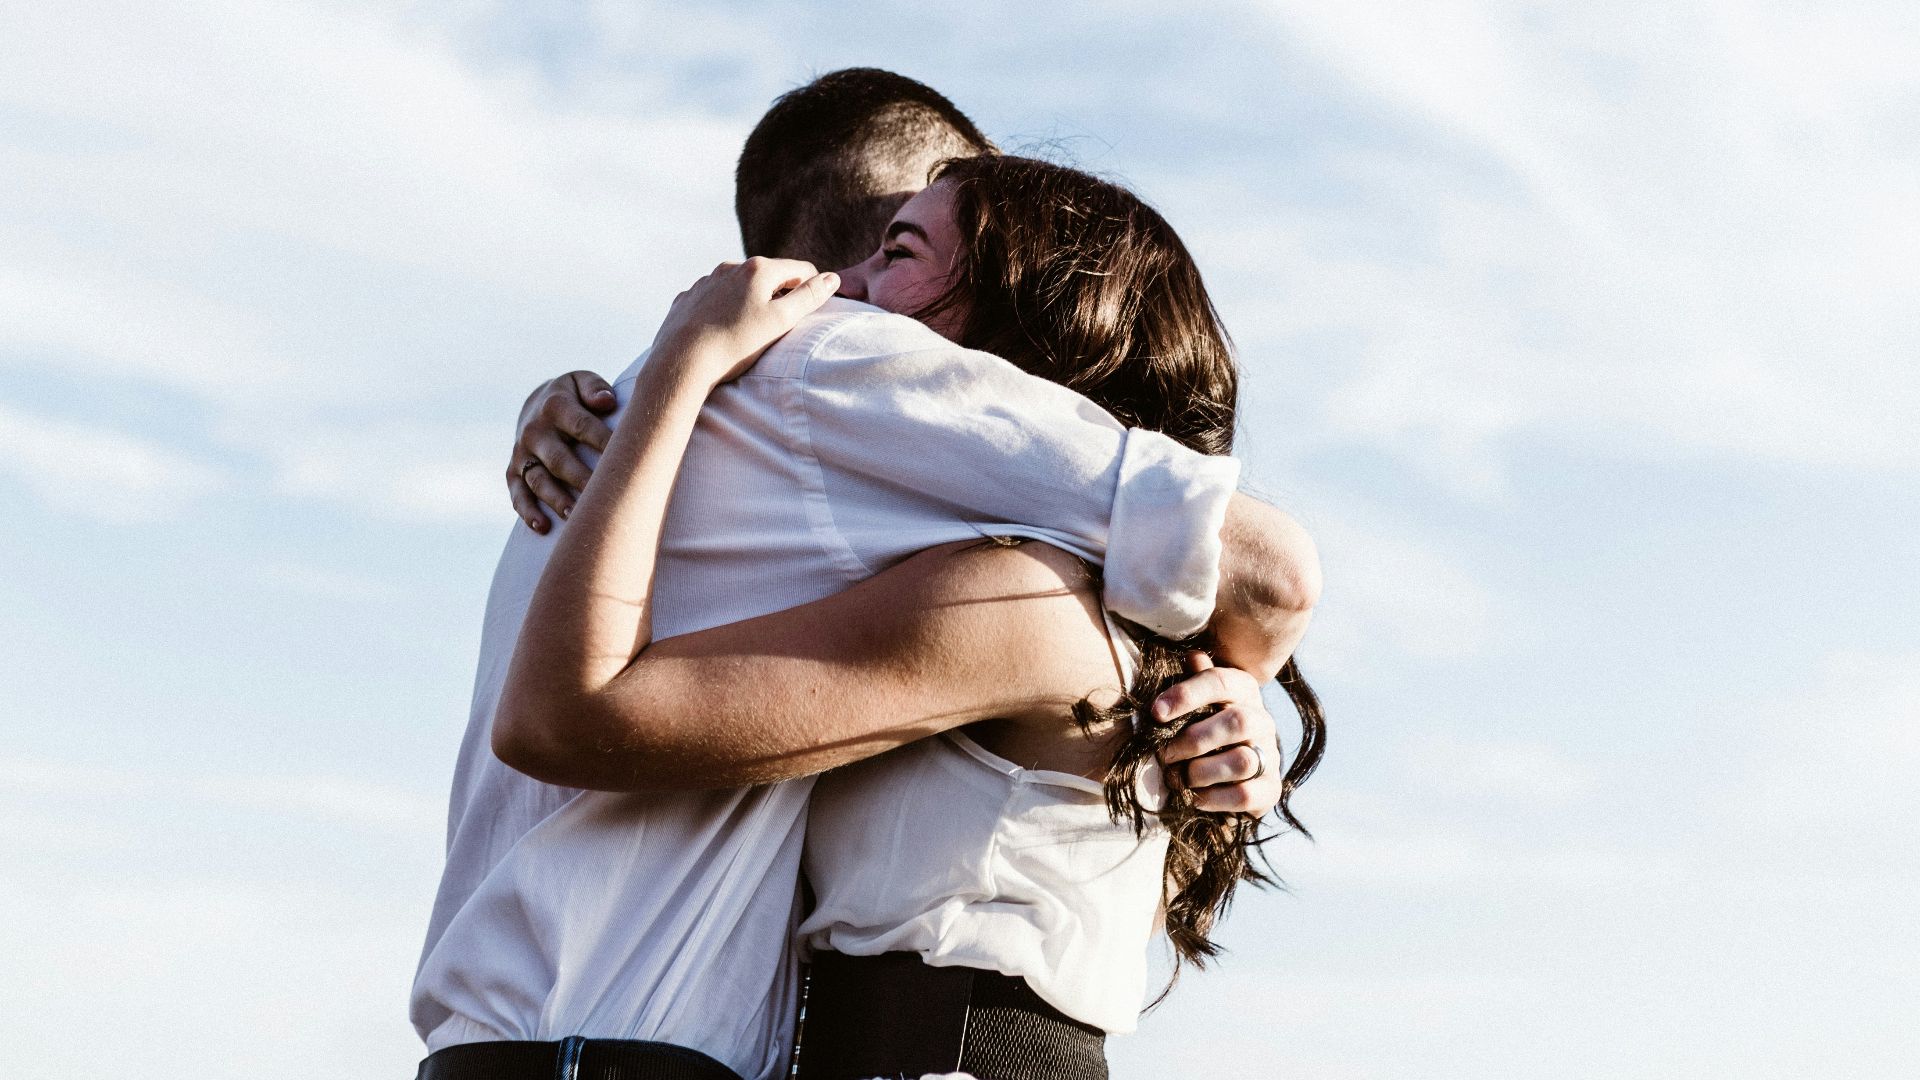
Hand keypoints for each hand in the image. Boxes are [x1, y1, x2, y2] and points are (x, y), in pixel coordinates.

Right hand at [508, 371, 616, 532]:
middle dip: (581, 478)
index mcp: (556, 406)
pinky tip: (542, 527)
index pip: (583, 426)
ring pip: (538, 480)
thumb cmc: (573, 397)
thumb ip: (594, 388)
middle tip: (604, 497)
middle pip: (560, 459)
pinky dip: (527, 512)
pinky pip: (518, 494)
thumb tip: (606, 402)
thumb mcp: (581, 381)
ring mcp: (522, 453)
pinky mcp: (513, 472)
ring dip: (556, 499)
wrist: (536, 404)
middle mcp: (535, 431)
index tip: (627, 461)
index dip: (605, 443)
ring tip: (575, 516)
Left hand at [650, 257, 838, 386]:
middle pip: (769, 275)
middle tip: (781, 325)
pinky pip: (714, 299)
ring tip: (750, 331)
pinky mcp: (688, 298)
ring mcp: (706, 281)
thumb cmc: (736, 344)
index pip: (800, 269)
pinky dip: (723, 309)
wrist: (682, 362)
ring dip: (750, 301)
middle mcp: (730, 268)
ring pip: (739, 286)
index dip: (812, 288)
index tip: (811, 311)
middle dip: (780, 294)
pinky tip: (722, 331)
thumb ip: (809, 297)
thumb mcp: (781, 321)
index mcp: (758, 269)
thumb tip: (832, 278)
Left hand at [1151, 652, 1284, 814]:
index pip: (1220, 681)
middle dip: (1193, 740)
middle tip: (1164, 754)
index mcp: (1243, 690)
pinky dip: (1213, 798)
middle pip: (1237, 721)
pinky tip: (1194, 797)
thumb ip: (1193, 681)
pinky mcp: (1270, 789)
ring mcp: (1269, 755)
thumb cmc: (1202, 727)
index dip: (1186, 694)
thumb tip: (1192, 656)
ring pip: (1242, 760)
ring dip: (1201, 772)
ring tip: (1179, 778)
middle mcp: (1262, 720)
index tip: (1156, 712)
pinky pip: (1245, 795)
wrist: (1228, 774)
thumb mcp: (1195, 701)